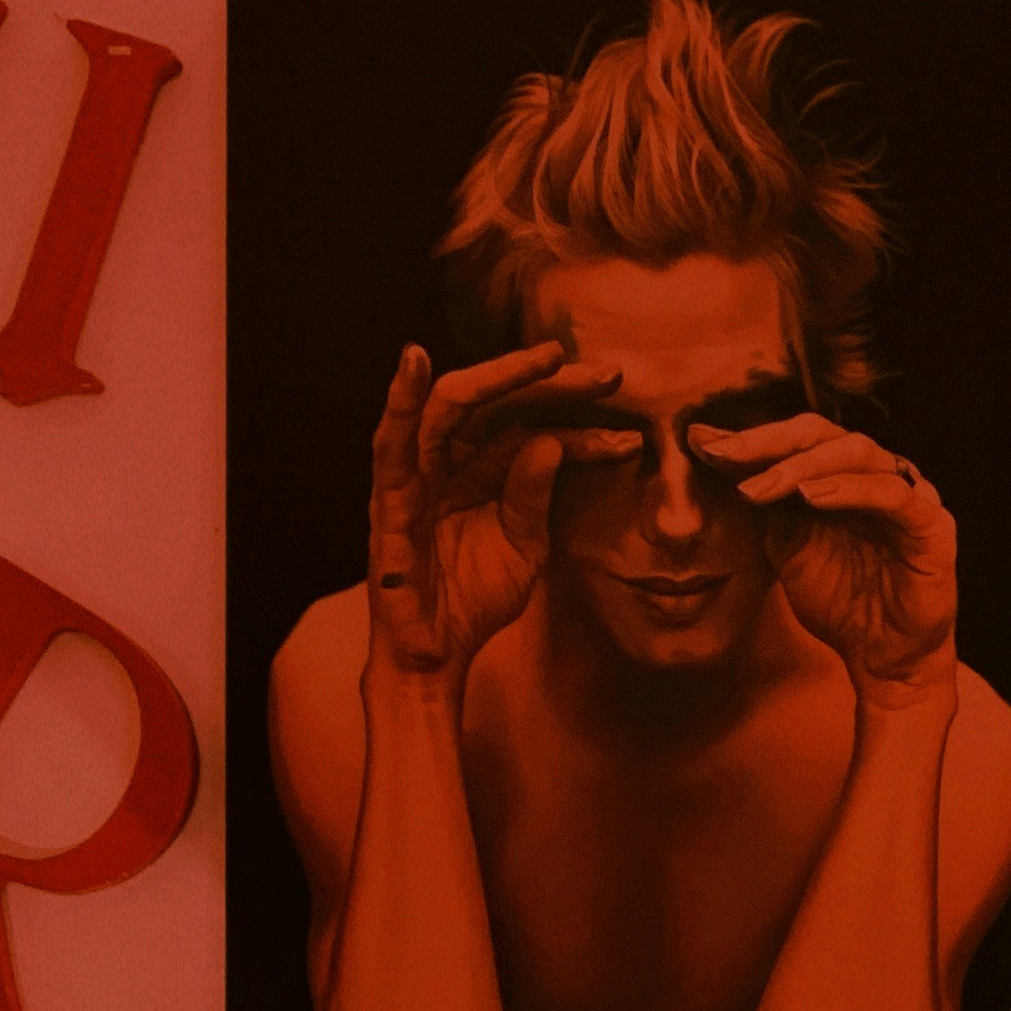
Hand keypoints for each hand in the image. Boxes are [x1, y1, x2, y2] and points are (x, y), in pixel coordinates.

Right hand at [364, 341, 635, 684]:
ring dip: (495, 378)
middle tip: (607, 377)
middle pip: (497, 405)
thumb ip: (536, 497)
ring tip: (543, 357)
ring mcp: (417, 476)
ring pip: (449, 408)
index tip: (620, 399)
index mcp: (480, 470)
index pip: (527, 423)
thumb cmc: (474, 597)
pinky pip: (391, 443)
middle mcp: (449, 461)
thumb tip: (551, 444)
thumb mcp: (525, 546)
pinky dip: (398, 399)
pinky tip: (414, 362)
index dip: (572, 409)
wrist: (437, 653)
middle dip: (550, 386)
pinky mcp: (390, 498)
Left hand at [693, 415, 957, 696]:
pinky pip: (893, 495)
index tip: (703, 445)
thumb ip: (761, 501)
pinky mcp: (932, 525)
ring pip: (856, 454)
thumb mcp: (786, 546)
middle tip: (726, 455)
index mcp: (843, 475)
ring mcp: (908, 495)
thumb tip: (709, 450)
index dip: (751, 440)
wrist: (881, 660)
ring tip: (762, 486)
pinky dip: (850, 490)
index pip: (796, 440)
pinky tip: (813, 498)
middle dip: (770, 443)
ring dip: (803, 466)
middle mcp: (877, 474)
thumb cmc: (840, 602)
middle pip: (823, 434)